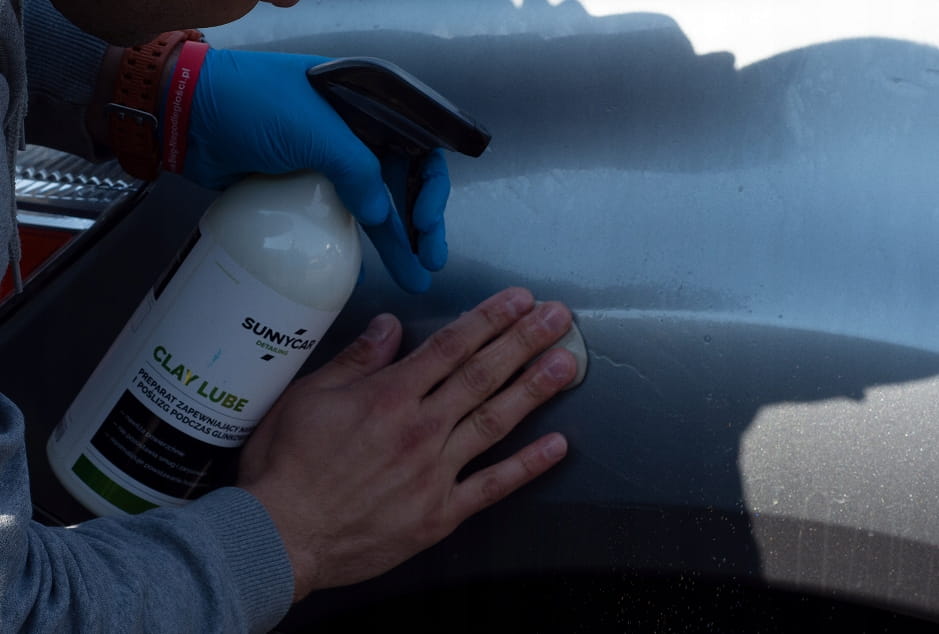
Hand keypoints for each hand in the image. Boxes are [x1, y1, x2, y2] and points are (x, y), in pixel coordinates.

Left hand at [178, 49, 449, 292]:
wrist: (186, 115)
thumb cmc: (253, 105)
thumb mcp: (312, 130)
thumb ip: (356, 169)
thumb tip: (382, 214)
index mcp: (366, 107)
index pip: (417, 145)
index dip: (429, 185)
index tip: (422, 221)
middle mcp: (354, 135)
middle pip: (401, 183)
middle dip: (419, 224)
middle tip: (429, 260)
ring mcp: (328, 164)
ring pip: (373, 207)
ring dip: (393, 242)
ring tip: (414, 278)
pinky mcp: (303, 190)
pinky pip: (337, 221)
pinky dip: (349, 246)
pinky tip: (364, 272)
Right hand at [237, 288, 576, 599]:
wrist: (280, 537)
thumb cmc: (287, 466)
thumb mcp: (309, 397)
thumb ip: (357, 360)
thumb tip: (390, 325)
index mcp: (389, 397)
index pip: (451, 346)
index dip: (490, 319)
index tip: (519, 300)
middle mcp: (420, 429)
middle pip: (482, 376)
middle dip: (524, 341)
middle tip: (557, 318)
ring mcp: (435, 472)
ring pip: (495, 422)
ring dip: (534, 390)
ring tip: (567, 365)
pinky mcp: (440, 512)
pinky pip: (492, 486)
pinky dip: (527, 466)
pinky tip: (556, 446)